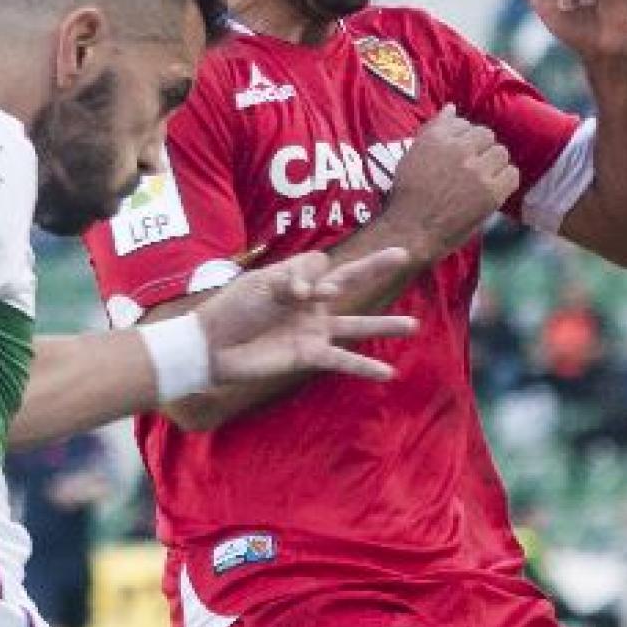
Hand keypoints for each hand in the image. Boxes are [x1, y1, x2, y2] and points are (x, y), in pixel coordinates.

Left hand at [197, 249, 418, 384]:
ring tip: (413, 326)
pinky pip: (342, 360)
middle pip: (350, 282)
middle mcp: (311, 304)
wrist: (212, 346)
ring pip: (356, 325)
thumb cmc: (232, 309)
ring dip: (384, 326)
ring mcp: (313, 330)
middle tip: (403, 253)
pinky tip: (388, 373)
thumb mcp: (259, 284)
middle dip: (375, 267)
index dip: (313, 276)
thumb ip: (290, 279)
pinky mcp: (309, 356)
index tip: (294, 293)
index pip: (322, 265)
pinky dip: (364, 367)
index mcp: (297, 280)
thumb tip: (318, 292)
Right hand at [383, 107, 518, 259]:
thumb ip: (434, 129)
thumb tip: (451, 108)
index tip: (458, 155)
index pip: (463, 123)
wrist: (410, 231)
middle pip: (486, 135)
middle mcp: (458, 149)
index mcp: (436, 138)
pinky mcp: (491, 192)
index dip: (463, 139)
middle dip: (481, 149)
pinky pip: (512, 175)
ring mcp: (477, 170)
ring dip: (494, 164)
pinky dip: (505, 181)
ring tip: (482, 180)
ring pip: (501, 153)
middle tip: (472, 168)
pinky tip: (493, 190)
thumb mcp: (413, 155)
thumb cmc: (407, 195)